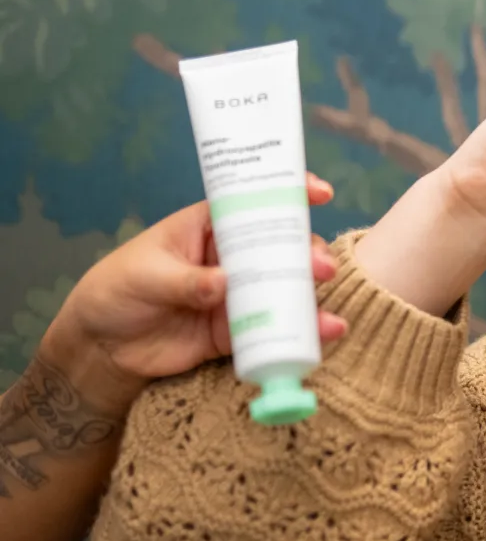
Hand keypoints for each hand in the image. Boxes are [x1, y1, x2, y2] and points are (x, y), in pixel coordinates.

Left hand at [40, 173, 346, 403]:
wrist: (102, 347)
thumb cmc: (116, 290)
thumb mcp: (145, 276)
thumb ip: (185, 281)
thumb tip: (223, 284)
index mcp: (209, 227)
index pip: (252, 202)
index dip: (288, 193)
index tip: (320, 192)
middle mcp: (231, 257)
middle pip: (280, 246)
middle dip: (307, 253)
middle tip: (319, 267)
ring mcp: (238, 294)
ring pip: (285, 287)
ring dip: (311, 294)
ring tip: (326, 309)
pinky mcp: (239, 330)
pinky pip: (276, 328)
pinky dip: (303, 331)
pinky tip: (327, 332)